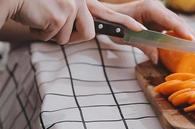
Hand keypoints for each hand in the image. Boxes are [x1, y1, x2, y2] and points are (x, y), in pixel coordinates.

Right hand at [9, 0, 144, 43]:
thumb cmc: (34, 4)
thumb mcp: (61, 8)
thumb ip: (77, 17)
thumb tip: (88, 31)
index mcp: (83, 0)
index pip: (109, 13)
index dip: (125, 23)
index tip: (141, 30)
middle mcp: (80, 1)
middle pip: (88, 32)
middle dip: (70, 35)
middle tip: (59, 22)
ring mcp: (71, 7)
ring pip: (68, 38)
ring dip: (52, 34)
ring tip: (41, 19)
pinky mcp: (60, 14)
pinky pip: (55, 38)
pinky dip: (42, 34)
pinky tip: (35, 20)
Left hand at [103, 0, 194, 63]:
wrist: (109, 19)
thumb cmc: (115, 25)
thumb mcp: (127, 37)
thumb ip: (143, 46)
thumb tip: (157, 58)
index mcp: (149, 7)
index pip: (169, 19)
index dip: (181, 30)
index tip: (191, 40)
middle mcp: (157, 9)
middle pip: (177, 21)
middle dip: (188, 34)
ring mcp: (160, 15)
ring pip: (177, 25)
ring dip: (186, 36)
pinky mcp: (160, 22)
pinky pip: (172, 29)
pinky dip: (179, 37)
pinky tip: (186, 46)